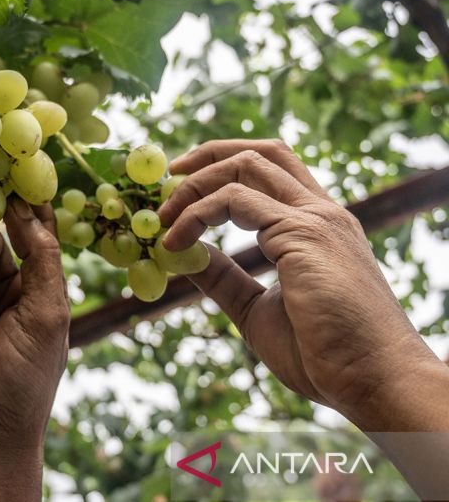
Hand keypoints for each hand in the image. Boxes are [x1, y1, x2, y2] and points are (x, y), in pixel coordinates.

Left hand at [158, 139, 448, 430]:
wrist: (371, 380)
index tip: (181, 188)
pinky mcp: (304, 233)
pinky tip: (176, 243)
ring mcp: (315, 218)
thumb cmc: (322, 353)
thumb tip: (188, 256)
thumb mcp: (256, 309)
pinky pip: (236, 200)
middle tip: (167, 179)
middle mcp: (320, 212)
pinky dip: (197, 214)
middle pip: (261, 153)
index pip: (272, 170)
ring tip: (162, 219)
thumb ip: (225, 279)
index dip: (223, 167)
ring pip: (246, 165)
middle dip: (206, 157)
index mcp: (317, 226)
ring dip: (195, 185)